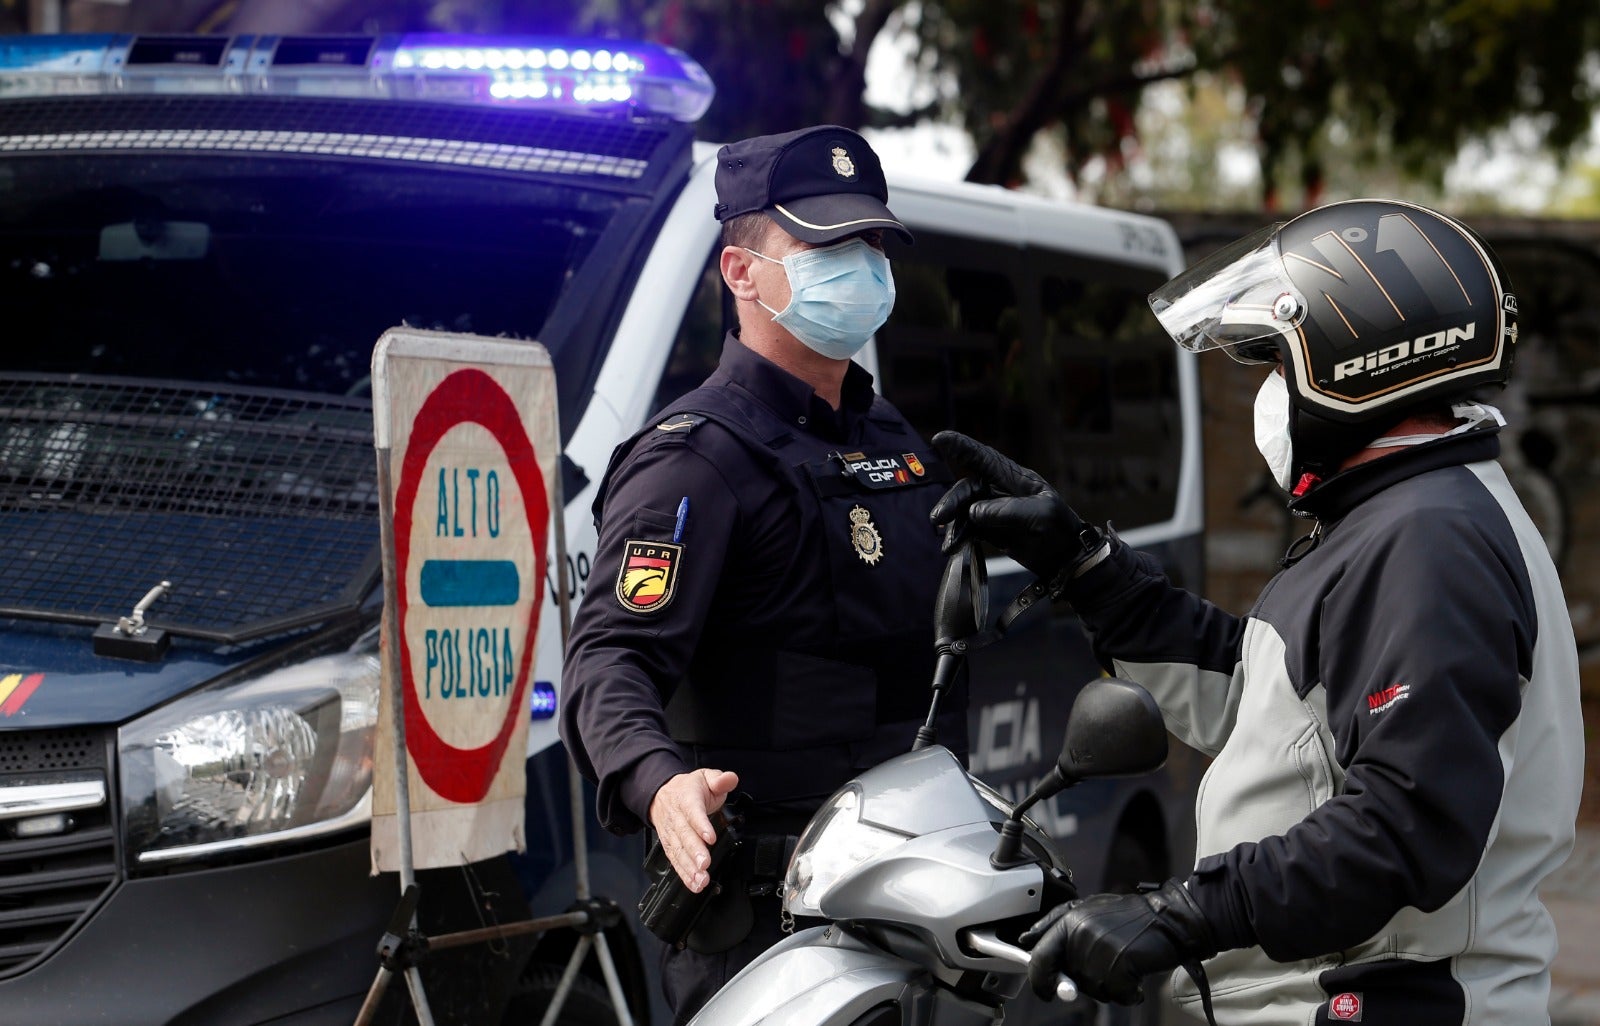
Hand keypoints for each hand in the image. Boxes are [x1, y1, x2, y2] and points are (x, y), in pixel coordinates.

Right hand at [648, 768, 738, 892]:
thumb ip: (719, 779)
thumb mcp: (705, 777)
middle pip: (684, 835)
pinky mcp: (669, 845)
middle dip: (694, 851)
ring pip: (678, 851)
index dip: (700, 824)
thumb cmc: (688, 788)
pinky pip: (675, 861)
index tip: (710, 837)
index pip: (692, 811)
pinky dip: (684, 874)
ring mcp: (671, 833)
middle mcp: (676, 817)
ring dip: (689, 867)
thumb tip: (730, 778)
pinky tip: (694, 884)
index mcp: (686, 798)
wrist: (660, 794)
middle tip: (704, 864)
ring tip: (701, 879)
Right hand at [929, 431, 1092, 579]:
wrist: (1065, 557)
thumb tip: (974, 512)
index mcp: (1014, 478)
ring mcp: (992, 509)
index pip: (984, 458)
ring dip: (952, 524)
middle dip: (951, 501)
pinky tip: (951, 547)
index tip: (939, 439)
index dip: (961, 447)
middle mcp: (999, 489)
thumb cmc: (1059, 528)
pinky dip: (957, 536)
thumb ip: (1008, 511)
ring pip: (962, 509)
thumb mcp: (1040, 515)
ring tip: (947, 543)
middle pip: (967, 488)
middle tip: (939, 517)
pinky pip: (966, 528)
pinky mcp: (988, 528)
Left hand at [1019, 880, 1217, 1003]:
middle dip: (1080, 985)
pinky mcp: (1119, 966)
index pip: (1040, 956)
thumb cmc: (1129, 916)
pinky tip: (1135, 978)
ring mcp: (1099, 950)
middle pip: (1067, 978)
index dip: (1038, 978)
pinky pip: (1116, 995)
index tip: (1044, 990)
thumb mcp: (1087, 908)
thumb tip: (1027, 940)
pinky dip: (1128, 993)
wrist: (1168, 918)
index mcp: (1069, 919)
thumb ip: (1055, 922)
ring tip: (1122, 965)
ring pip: (1091, 989)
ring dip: (1108, 986)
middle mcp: (1080, 934)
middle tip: (1099, 978)